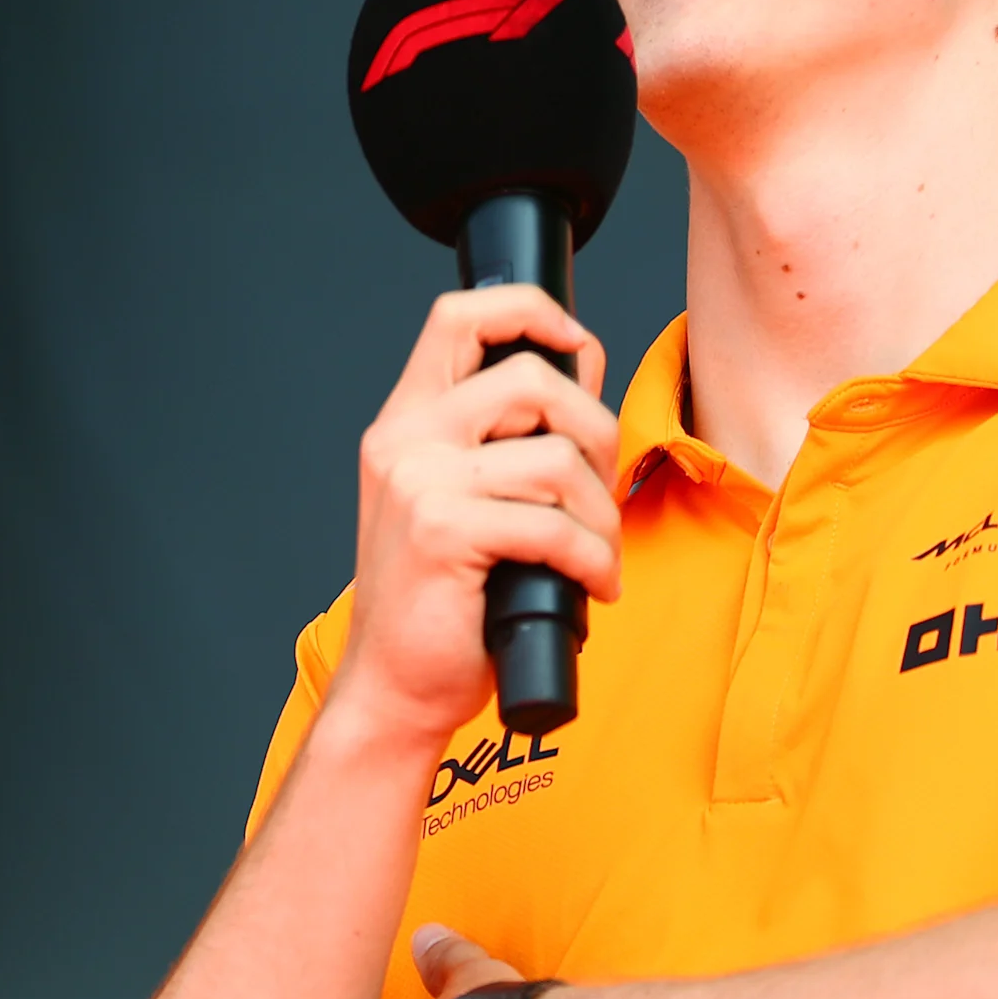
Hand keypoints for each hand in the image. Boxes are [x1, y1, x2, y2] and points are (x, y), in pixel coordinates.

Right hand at [328, 285, 618, 754]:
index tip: (575, 345)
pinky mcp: (442, 532)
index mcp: (403, 424)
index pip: (459, 317)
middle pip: (530, 378)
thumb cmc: (441, 605)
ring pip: (556, 457)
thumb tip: (582, 373)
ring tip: (596, 555)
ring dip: (601, 514)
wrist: (396, 686)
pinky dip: (591, 559)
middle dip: (595, 432)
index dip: (530, 312)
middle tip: (598, 490)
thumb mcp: (463, 503)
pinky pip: (553, 524)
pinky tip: (589, 586)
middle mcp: (403, 443)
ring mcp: (418, 484)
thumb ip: (507, 440)